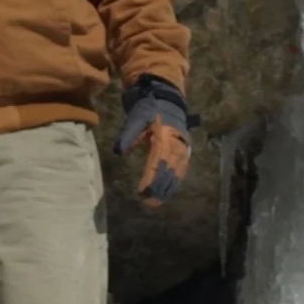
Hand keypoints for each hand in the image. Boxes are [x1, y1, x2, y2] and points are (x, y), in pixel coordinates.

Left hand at [116, 75, 191, 207]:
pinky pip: (182, 169)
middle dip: (159, 187)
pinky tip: (168, 192)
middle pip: (169, 170)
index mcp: (164, 136)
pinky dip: (175, 182)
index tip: (142, 191)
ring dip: (168, 188)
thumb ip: (128, 134)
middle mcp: (177, 144)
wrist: (168, 101)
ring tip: (157, 202)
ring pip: (177, 172)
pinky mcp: (185, 151)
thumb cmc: (149, 110)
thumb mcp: (137, 118)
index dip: (151, 178)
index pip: (157, 161)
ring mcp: (183, 148)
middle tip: (148, 202)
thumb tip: (118, 152)